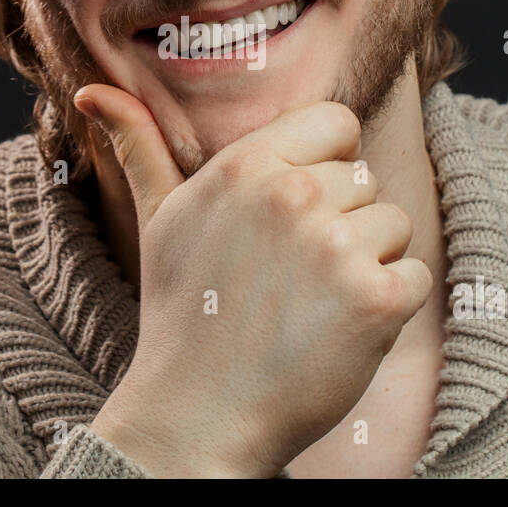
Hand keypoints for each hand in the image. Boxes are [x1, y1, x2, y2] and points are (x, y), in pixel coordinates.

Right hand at [76, 84, 432, 477]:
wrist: (198, 416)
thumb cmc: (182, 313)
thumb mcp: (159, 219)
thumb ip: (139, 146)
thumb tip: (90, 91)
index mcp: (246, 164)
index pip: (337, 122)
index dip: (327, 164)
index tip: (297, 212)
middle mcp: (291, 194)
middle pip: (365, 179)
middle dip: (342, 222)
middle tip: (289, 276)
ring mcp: (336, 246)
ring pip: (395, 225)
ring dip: (367, 264)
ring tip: (310, 303)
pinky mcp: (376, 299)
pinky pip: (417, 275)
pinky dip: (390, 307)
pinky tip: (337, 330)